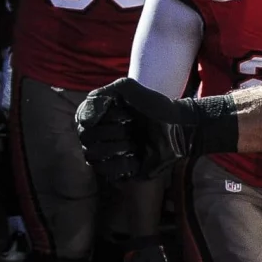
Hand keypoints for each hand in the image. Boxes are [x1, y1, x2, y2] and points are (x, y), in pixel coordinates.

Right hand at [75, 78, 225, 181]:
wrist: (180, 129)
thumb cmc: (157, 107)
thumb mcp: (128, 88)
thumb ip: (101, 95)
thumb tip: (84, 122)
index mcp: (99, 117)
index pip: (81, 120)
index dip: (102, 116)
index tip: (125, 112)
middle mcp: (100, 136)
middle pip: (86, 138)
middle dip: (114, 131)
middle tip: (133, 127)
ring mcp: (109, 155)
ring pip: (92, 155)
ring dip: (118, 147)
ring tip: (135, 143)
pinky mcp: (119, 172)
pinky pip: (106, 172)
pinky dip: (123, 164)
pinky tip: (137, 158)